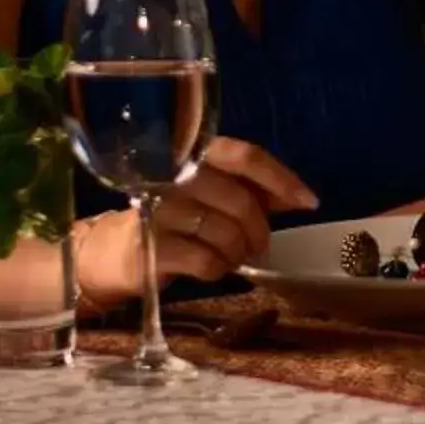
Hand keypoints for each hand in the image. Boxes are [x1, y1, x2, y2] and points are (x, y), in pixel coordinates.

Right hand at [70, 138, 318, 305]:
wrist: (115, 252)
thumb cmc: (176, 220)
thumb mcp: (214, 198)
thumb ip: (254, 191)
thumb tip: (301, 198)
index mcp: (193, 154)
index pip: (245, 155)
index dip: (282, 178)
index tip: (309, 202)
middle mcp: (173, 175)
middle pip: (241, 201)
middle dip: (260, 230)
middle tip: (259, 246)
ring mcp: (160, 209)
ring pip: (226, 234)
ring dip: (238, 252)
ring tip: (230, 256)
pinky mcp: (152, 246)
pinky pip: (207, 261)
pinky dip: (218, 269)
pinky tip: (210, 267)